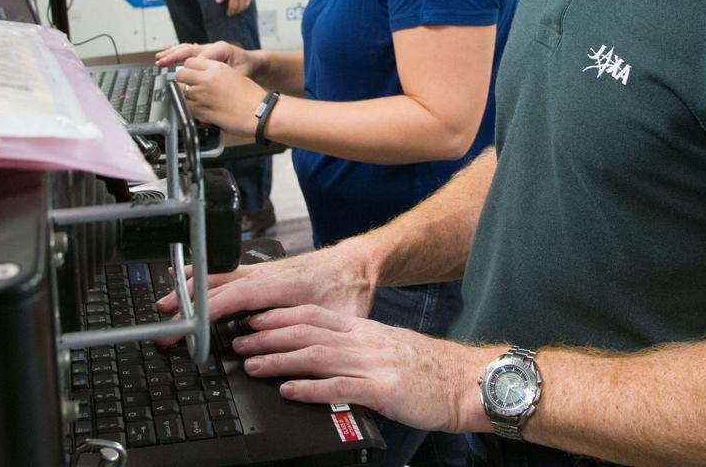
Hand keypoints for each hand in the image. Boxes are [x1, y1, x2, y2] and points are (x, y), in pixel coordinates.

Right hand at [154, 241, 378, 325]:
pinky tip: (187, 279)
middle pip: (217, 285)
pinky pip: (225, 271)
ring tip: (164, 302)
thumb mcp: (338, 321)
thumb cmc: (348, 290)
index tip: (186, 326)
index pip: (234, 296)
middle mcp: (265, 274)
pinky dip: (203, 276)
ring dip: (189, 288)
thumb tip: (302, 362)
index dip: (206, 311)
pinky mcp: (261, 271)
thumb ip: (318, 338)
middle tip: (162, 322)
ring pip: (218, 276)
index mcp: (280, 285)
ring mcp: (261, 270)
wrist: (356, 263)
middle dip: (187, 303)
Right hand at [155, 41, 251, 73]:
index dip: (192, 65)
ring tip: (159, 58)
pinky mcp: (204, 52)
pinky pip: (187, 50)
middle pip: (190, 49)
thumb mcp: (242, 74)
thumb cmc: (248, 68)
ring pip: (186, 48)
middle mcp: (212, 47)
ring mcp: (207, 49)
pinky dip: (175, 52)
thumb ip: (230, 80)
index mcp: (222, 49)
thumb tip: (220, 90)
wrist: (252, 62)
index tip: (183, 74)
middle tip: (162, 62)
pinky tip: (165, 53)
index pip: (203, 56)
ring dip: (172, 53)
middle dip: (174, 56)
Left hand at [174, 57, 264, 133]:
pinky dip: (189, 110)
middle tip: (189, 87)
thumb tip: (201, 76)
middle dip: (182, 82)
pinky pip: (186, 108)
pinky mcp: (201, 111)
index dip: (188, 69)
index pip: (189, 62)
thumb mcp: (234, 75)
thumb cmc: (252, 97)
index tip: (191, 75)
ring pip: (180, 93)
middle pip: (180, 76)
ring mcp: (202, 95)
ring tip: (195, 101)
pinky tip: (199, 110)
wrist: (260, 113)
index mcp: (216, 67)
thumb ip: (215, 73)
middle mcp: (207, 79)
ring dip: (185, 97)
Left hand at [216, 0, 255, 16]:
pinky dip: (246, 4)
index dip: (230, 11)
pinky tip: (243, 5)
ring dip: (241, 9)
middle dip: (235, 12)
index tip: (228, 14)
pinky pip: (250, 0)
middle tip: (232, 13)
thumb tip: (218, 1)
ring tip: (237, 10)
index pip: (232, 6)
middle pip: (239, 7)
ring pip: (245, 5)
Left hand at [233, 306, 488, 434]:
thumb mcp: (388, 351)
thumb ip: (358, 350)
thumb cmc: (429, 372)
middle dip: (269, 334)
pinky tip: (287, 391)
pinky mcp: (381, 390)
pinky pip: (338, 388)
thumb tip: (326, 356)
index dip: (280, 316)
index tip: (254, 318)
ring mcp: (372, 364)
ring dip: (279, 359)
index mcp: (364, 331)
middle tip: (239, 339)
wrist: (466, 381)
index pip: (314, 315)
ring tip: (251, 363)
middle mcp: (364, 342)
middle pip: (307, 332)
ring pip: (316, 356)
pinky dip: (309, 389)